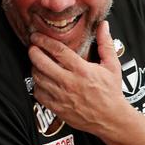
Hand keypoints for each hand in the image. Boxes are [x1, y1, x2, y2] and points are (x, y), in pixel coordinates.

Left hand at [28, 21, 131, 136]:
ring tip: (36, 62)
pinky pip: (39, 94)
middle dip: (33, 52)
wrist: (111, 119)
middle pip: (42, 63)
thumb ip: (105, 44)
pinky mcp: (57, 108)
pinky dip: (37, 85)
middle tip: (32, 47)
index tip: (37, 36)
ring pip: (38, 78)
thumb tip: (104, 25)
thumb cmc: (111, 92)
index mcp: (82, 70)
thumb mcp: (112, 66)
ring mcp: (61, 97)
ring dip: (34, 67)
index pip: (58, 51)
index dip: (44, 41)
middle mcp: (69, 83)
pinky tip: (41, 80)